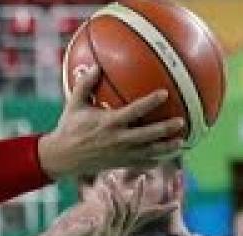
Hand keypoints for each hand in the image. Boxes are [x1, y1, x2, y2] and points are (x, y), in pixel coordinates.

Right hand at [38, 65, 185, 177]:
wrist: (61, 157)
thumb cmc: (69, 128)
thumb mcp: (74, 104)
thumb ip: (85, 85)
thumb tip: (96, 66)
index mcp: (108, 123)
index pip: (134, 111)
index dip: (150, 102)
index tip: (165, 93)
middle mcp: (117, 139)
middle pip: (147, 135)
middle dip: (164, 129)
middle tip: (181, 121)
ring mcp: (120, 154)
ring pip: (148, 152)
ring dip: (165, 148)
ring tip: (181, 142)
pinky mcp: (119, 163)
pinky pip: (140, 163)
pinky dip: (154, 161)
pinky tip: (165, 156)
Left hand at [46, 174, 177, 235]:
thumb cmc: (73, 223)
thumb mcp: (90, 207)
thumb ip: (103, 198)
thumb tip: (110, 179)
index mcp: (121, 229)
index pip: (144, 218)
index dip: (160, 211)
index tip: (177, 204)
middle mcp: (121, 235)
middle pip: (138, 212)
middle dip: (140, 194)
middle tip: (143, 177)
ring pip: (124, 211)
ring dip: (117, 192)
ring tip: (110, 178)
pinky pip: (112, 213)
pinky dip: (108, 199)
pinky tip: (103, 188)